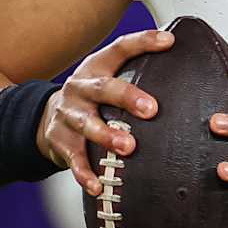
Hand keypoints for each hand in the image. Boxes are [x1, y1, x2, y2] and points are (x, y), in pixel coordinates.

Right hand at [35, 29, 173, 195]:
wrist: (46, 117)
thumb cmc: (92, 97)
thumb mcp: (107, 76)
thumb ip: (137, 70)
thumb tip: (180, 57)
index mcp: (96, 68)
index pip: (120, 49)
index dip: (143, 42)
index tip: (168, 42)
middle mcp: (80, 88)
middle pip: (103, 88)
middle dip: (127, 97)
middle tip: (151, 110)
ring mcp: (68, 115)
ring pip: (86, 124)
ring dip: (107, 136)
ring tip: (128, 148)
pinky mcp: (60, 141)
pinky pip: (73, 159)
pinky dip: (85, 173)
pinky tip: (97, 185)